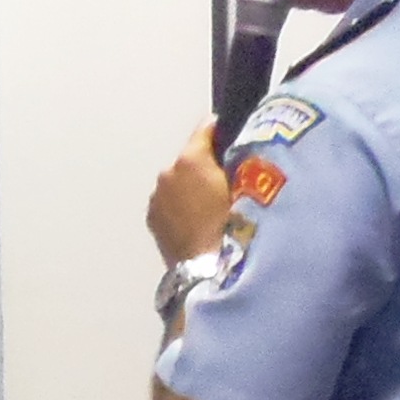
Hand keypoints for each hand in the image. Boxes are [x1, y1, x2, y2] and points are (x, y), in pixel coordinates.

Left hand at [149, 121, 230, 264]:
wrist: (208, 272)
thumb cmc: (232, 229)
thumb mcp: (246, 188)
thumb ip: (237, 162)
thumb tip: (238, 150)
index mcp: (190, 160)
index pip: (207, 127)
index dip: (224, 131)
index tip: (235, 137)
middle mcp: (167, 173)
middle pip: (191, 158)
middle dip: (207, 165)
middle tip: (228, 183)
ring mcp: (156, 197)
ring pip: (178, 181)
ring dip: (192, 187)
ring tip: (212, 207)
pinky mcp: (152, 219)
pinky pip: (169, 202)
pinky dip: (181, 206)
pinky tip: (197, 222)